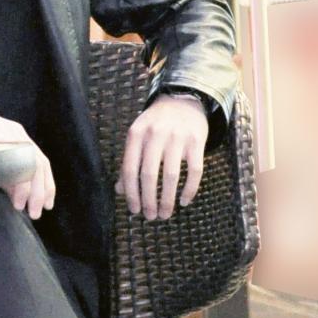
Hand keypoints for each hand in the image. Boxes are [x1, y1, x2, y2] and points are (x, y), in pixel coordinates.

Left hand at [115, 94, 207, 219]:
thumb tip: (120, 190)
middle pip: (149, 174)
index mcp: (137, 134)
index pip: (130, 169)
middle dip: (149, 200)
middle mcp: (156, 135)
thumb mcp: (138, 136)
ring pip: (171, 175)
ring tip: (165, 214)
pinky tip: (184, 201)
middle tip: (151, 217)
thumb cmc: (156, 124)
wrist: (183, 100)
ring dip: (168, 199)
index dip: (131, 193)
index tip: (134, 210)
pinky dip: (189, 189)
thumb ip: (129, 161)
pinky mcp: (196, 140)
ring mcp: (177, 137)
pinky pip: (194, 171)